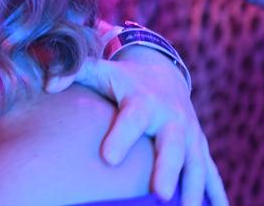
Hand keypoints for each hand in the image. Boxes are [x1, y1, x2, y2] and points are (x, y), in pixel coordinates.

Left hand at [46, 54, 226, 205]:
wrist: (161, 74)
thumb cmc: (119, 79)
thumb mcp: (96, 70)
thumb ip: (70, 72)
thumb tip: (47, 84)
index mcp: (142, 101)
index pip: (132, 119)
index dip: (121, 136)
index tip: (107, 158)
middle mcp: (171, 118)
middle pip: (171, 145)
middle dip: (167, 169)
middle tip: (158, 194)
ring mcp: (190, 134)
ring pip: (195, 163)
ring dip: (194, 188)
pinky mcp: (200, 147)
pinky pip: (211, 172)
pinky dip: (217, 193)